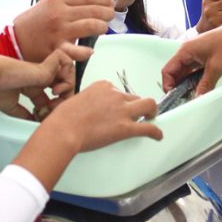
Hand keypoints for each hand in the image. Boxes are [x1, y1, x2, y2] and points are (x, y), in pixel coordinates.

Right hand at [0, 44, 90, 119]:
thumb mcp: (10, 107)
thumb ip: (23, 115)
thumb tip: (34, 124)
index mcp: (33, 88)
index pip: (52, 98)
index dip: (54, 109)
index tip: (44, 118)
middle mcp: (40, 79)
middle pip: (64, 86)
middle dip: (66, 99)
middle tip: (54, 108)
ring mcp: (44, 71)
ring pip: (68, 73)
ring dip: (68, 86)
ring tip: (56, 97)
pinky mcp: (45, 65)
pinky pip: (66, 62)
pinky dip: (67, 74)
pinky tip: (55, 89)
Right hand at [13, 0, 114, 61]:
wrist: (13, 41)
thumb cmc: (34, 23)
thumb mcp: (49, 5)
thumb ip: (69, 4)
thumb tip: (94, 4)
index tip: (111, 2)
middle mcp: (60, 13)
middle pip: (94, 10)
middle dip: (107, 13)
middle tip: (111, 16)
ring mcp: (59, 32)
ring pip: (92, 26)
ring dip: (102, 27)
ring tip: (103, 28)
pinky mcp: (57, 50)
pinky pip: (79, 51)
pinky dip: (87, 51)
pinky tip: (90, 50)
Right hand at [43, 80, 161, 151]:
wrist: (64, 129)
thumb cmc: (64, 118)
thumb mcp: (76, 100)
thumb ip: (87, 102)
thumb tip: (88, 110)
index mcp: (102, 86)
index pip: (117, 90)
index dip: (119, 100)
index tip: (116, 107)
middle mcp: (115, 94)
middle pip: (133, 96)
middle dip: (135, 104)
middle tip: (137, 113)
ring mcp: (122, 110)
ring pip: (148, 104)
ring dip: (152, 111)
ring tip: (152, 118)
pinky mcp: (126, 127)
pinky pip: (148, 128)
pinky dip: (155, 132)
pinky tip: (158, 136)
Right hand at [161, 17, 221, 95]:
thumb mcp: (216, 67)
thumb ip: (205, 85)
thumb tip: (197, 99)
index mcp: (185, 50)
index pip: (168, 70)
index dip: (168, 85)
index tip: (174, 98)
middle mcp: (189, 52)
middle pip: (176, 73)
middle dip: (177, 87)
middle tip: (184, 101)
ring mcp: (198, 55)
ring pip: (186, 73)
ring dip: (187, 85)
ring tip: (192, 97)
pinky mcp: (207, 58)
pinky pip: (196, 72)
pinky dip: (197, 81)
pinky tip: (201, 89)